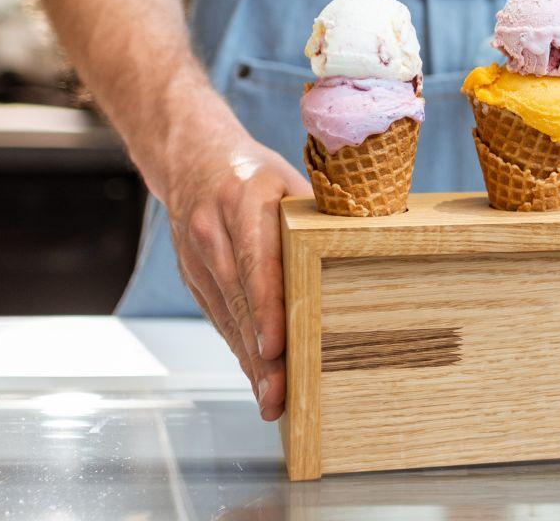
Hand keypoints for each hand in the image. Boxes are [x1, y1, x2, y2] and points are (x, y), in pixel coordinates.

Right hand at [164, 134, 312, 420]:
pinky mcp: (193, 276)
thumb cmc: (255, 173)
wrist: (192, 159)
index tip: (275, 345)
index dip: (265, 306)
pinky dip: (239, 347)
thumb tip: (367, 247)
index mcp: (243, 198)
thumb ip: (318, 216)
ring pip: (226, 315)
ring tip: (272, 399)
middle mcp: (213, 229)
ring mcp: (197, 256)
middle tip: (279, 393)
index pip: (254, 259)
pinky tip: (257, 376)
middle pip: (238, 298)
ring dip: (248, 361)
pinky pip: (219, 317)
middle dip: (258, 350)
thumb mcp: (290, 179)